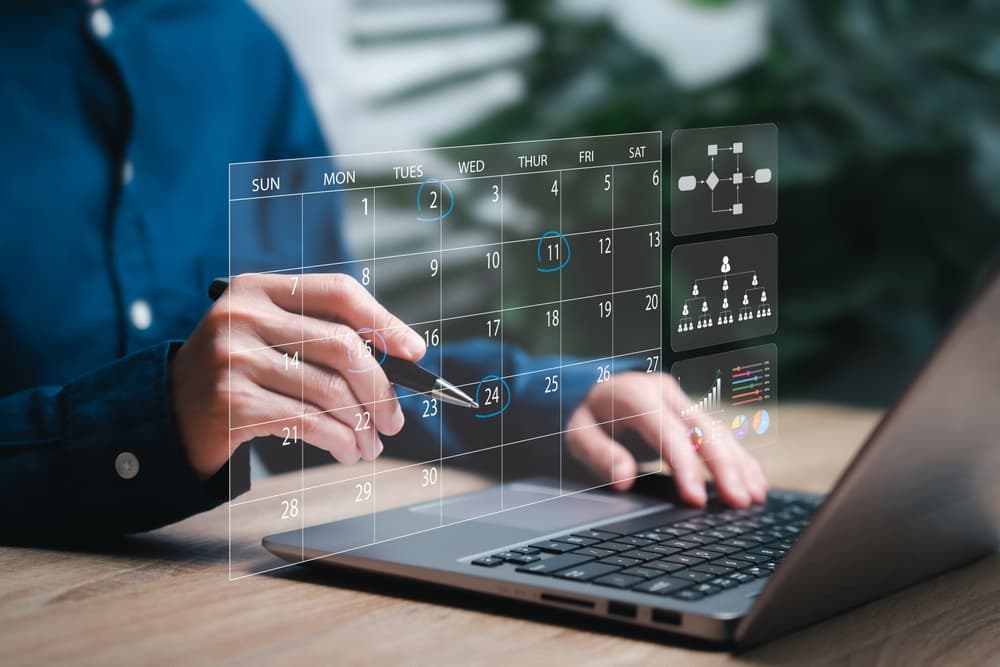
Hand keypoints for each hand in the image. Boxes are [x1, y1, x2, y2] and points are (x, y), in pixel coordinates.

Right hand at [170, 273, 425, 478]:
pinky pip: (308, 422)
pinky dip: (340, 440)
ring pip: (329, 390)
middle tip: (396, 419)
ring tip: (371, 443)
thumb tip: (400, 360)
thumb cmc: (238, 373)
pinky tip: (348, 450)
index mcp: (259, 287)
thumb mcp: (270, 336)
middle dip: (381, 388)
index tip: (414, 352)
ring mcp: (233, 358)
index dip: (384, 322)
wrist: (167, 412)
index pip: (339, 292)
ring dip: (363, 424)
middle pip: (342, 346)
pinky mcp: (230, 402)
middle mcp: (243, 316)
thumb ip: (322, 335)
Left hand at [565, 372, 768, 506]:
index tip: (696, 500)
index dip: (685, 466)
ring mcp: (683, 400)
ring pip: (719, 431)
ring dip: (739, 464)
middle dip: (724, 467)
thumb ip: (599, 454)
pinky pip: (722, 434)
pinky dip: (740, 458)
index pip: (667, 432)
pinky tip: (755, 481)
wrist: (597, 389)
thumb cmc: (589, 416)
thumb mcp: (577, 433)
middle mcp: (665, 393)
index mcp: (635, 395)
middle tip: (739, 502)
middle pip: (702, 429)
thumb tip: (624, 479)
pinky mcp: (693, 412)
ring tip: (755, 497)